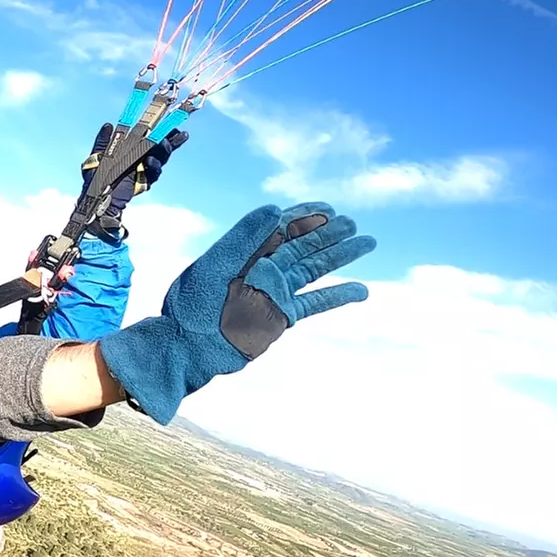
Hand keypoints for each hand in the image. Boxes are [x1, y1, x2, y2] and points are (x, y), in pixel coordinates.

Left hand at [83, 122, 189, 219]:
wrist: (97, 200)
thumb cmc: (95, 178)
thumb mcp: (97, 156)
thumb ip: (103, 141)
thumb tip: (108, 125)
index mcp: (130, 148)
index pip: (148, 136)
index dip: (161, 129)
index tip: (171, 122)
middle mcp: (139, 158)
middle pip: (159, 147)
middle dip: (169, 140)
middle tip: (175, 133)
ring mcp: (143, 170)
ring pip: (160, 159)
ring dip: (163, 151)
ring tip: (163, 143)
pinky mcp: (144, 182)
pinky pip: (153, 173)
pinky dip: (154, 167)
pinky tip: (151, 161)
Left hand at [97, 202, 374, 420]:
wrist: (188, 347)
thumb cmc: (194, 304)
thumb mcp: (216, 264)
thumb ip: (244, 236)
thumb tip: (276, 208)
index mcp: (247, 252)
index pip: (281, 227)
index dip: (305, 216)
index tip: (328, 208)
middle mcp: (263, 270)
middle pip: (303, 245)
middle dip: (328, 232)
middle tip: (352, 223)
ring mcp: (274, 293)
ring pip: (315, 269)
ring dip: (340, 256)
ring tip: (367, 242)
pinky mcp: (281, 317)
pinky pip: (316, 303)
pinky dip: (338, 296)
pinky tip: (362, 290)